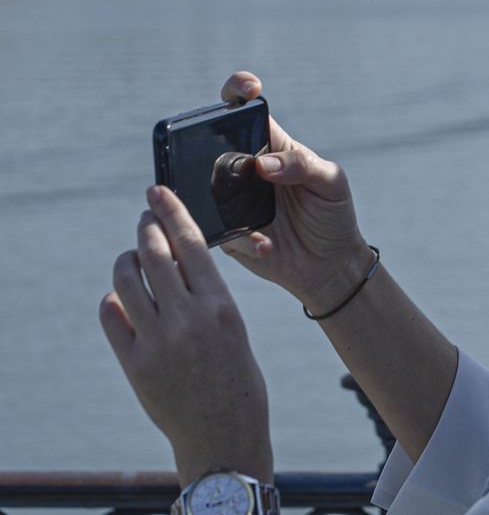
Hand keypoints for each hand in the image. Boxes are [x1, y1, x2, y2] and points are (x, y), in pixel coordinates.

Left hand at [99, 185, 272, 483]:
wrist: (225, 434)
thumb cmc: (238, 379)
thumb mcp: (234, 328)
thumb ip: (204, 298)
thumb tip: (168, 267)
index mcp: (221, 305)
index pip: (191, 244)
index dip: (172, 212)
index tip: (158, 192)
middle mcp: (188, 318)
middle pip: (155, 255)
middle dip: (146, 230)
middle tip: (144, 219)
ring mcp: (158, 341)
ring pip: (127, 282)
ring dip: (126, 261)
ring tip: (131, 259)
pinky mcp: (135, 364)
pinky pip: (113, 317)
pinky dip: (114, 301)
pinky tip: (121, 299)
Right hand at [218, 72, 372, 314]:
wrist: (329, 264)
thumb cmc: (332, 214)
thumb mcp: (330, 183)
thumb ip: (303, 166)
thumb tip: (264, 164)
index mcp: (269, 146)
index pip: (245, 110)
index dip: (239, 89)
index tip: (249, 88)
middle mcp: (242, 169)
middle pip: (208, 143)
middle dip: (204, 140)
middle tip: (229, 157)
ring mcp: (229, 200)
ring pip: (199, 186)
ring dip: (211, 193)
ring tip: (246, 210)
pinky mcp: (225, 232)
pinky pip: (216, 229)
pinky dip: (241, 237)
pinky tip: (265, 244)